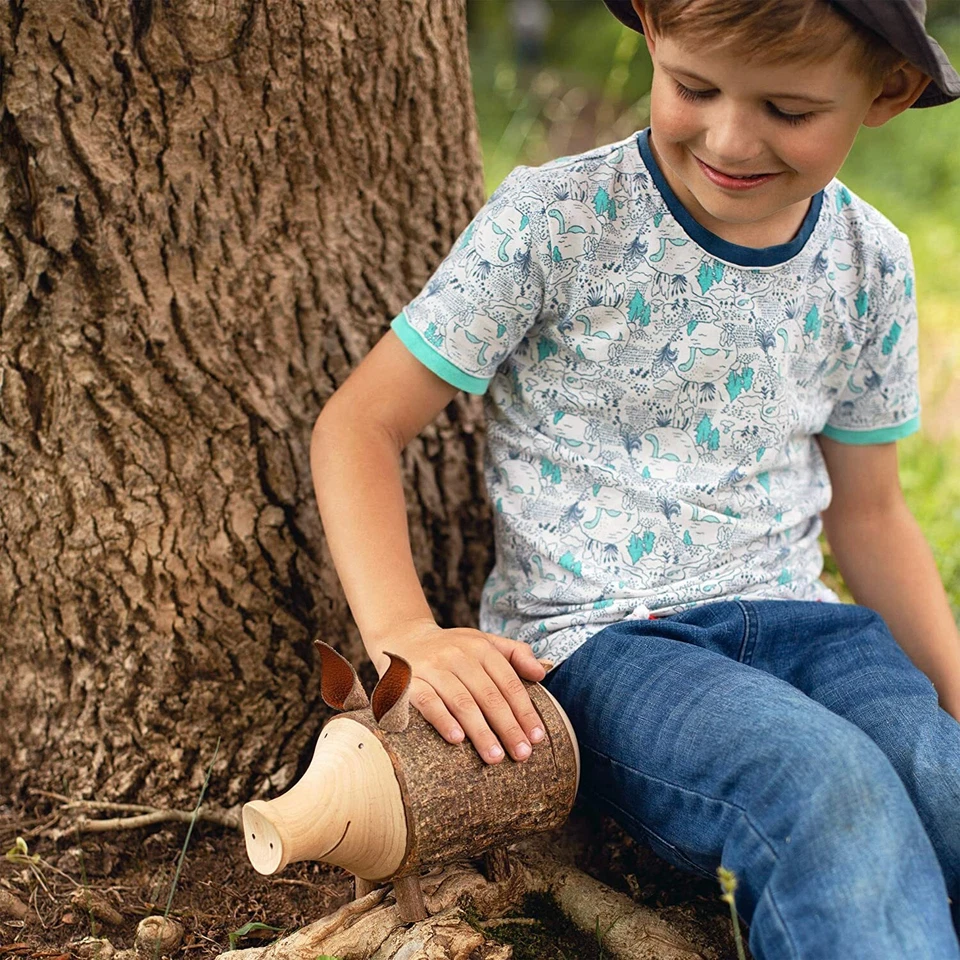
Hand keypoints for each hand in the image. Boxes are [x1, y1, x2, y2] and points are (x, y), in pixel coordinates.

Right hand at [369, 617, 546, 764]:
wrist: (401, 638)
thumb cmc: (451, 648)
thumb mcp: (483, 642)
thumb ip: (515, 653)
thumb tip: (542, 671)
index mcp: (480, 647)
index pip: (508, 682)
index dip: (525, 710)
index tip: (538, 737)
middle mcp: (458, 655)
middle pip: (489, 695)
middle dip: (508, 727)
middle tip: (522, 754)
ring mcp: (433, 668)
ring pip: (462, 702)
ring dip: (481, 731)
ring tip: (495, 756)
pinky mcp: (409, 682)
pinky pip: (428, 702)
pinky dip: (443, 720)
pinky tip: (457, 740)